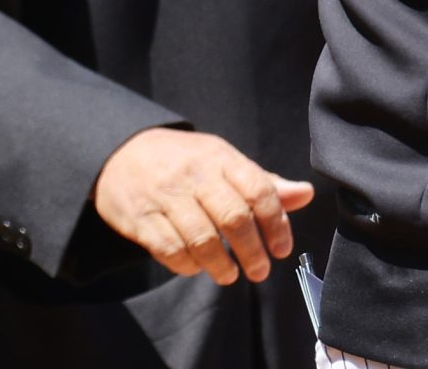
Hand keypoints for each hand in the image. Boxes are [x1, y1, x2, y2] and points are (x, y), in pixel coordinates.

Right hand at [93, 128, 314, 284]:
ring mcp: (165, 196)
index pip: (258, 190)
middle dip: (252, 251)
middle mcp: (194, 175)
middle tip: (261, 271)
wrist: (121, 153)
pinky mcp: (139, 218)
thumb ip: (262, 183)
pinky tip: (196, 267)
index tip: (282, 249)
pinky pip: (169, 249)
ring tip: (229, 275)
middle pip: (233, 217)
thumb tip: (306, 194)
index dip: (276, 223)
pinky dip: (187, 265)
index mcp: (220, 158)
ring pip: (201, 238)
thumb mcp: (223, 162)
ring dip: (220, 264)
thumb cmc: (185, 162)